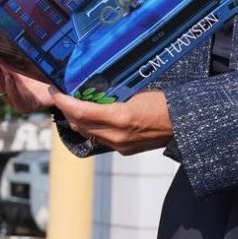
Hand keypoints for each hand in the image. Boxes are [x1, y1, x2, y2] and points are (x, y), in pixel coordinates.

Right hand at [0, 37, 53, 113]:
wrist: (58, 91)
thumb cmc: (41, 70)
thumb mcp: (26, 54)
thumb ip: (15, 44)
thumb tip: (4, 20)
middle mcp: (2, 84)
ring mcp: (12, 95)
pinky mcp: (24, 105)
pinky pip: (15, 97)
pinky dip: (10, 87)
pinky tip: (8, 77)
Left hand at [50, 89, 172, 155]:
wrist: (183, 124)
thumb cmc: (164, 103)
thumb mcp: (137, 91)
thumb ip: (114, 94)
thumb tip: (94, 88)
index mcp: (120, 117)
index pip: (81, 111)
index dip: (63, 102)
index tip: (55, 91)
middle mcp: (116, 135)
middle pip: (79, 125)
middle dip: (66, 111)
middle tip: (60, 96)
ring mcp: (119, 145)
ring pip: (87, 133)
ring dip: (77, 120)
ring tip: (73, 104)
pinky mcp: (123, 150)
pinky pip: (100, 138)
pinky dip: (91, 127)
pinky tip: (92, 116)